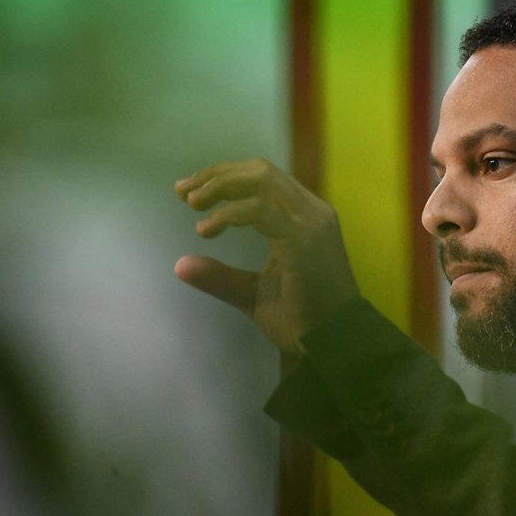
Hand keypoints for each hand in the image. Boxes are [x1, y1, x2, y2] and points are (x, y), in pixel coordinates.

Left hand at [174, 158, 359, 353]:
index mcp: (304, 218)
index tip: (190, 192)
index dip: (224, 178)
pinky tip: (206, 230)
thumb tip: (180, 266)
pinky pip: (260, 210)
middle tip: (183, 192)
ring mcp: (311, 223)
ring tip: (193, 204)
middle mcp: (312, 212)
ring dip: (221, 186)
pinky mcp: (303, 239)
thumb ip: (220, 276)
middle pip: (260, 171)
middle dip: (217, 175)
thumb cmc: (302, 320)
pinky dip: (229, 214)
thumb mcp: (252, 293)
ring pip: (261, 180)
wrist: (335, 344)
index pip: (263, 179)